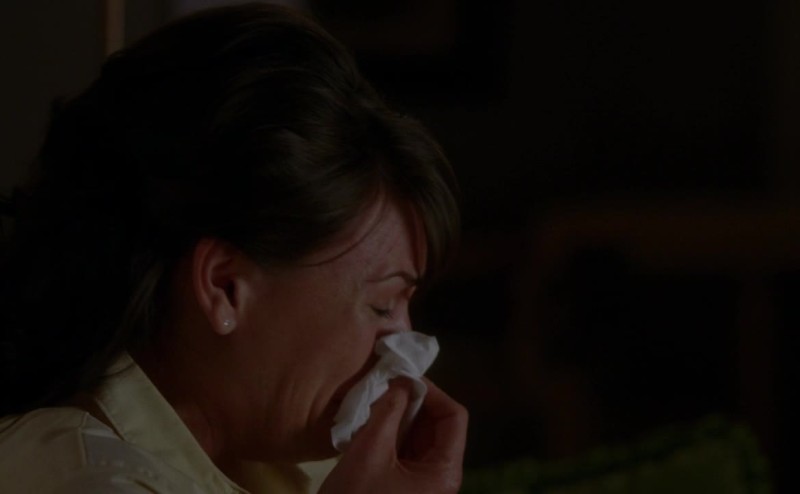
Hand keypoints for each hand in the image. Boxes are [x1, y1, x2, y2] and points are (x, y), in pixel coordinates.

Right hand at [319, 378, 467, 493]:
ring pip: (421, 436)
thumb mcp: (370, 451)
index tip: (403, 378)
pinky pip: (406, 450)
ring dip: (400, 416)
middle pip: (439, 425)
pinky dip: (392, 432)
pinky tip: (371, 422)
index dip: (432, 392)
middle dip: (413, 402)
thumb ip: (388, 411)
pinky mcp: (405, 487)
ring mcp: (423, 484)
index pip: (454, 417)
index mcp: (444, 472)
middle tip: (386, 385)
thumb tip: (400, 379)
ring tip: (375, 401)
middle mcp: (441, 478)